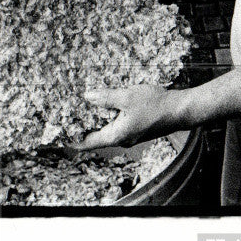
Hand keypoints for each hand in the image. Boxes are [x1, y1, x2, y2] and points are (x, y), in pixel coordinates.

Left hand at [71, 85, 185, 150]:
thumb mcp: (127, 97)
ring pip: (108, 129)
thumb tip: (87, 97)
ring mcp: (130, 134)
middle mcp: (122, 139)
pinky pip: (118, 124)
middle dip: (83, 125)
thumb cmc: (155, 105)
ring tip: (85, 105)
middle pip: (96, 136)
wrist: (180, 110)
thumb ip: (106, 97)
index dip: (72, 139)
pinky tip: (108, 103)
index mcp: (116, 135)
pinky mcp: (138, 128)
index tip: (59, 135)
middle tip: (69, 114)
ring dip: (97, 119)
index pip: (88, 143)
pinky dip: (110, 116)